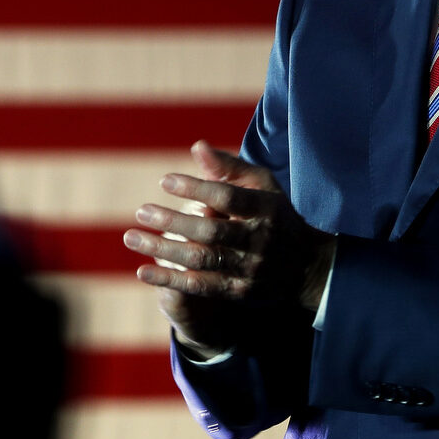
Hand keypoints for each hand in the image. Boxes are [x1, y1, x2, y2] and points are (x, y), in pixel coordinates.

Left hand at [124, 141, 335, 357]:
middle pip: (211, 231)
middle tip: (141, 211)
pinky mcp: (239, 291)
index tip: (164, 180)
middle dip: (172, 221)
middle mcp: (259, 240)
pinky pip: (200, 286)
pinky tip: (142, 271)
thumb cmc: (276, 214)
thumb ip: (229, 167)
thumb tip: (196, 146)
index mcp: (266, 208)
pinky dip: (169, 279)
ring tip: (131, 237)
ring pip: (201, 259)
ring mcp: (249, 268)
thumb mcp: (262, 186)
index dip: (196, 189)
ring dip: (162, 249)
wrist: (308, 267)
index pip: (227, 197)